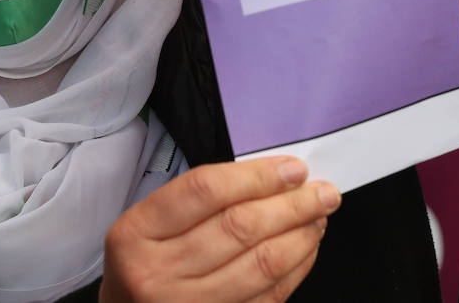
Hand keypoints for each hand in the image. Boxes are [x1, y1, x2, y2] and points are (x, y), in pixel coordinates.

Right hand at [100, 156, 339, 302]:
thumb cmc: (142, 264)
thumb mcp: (146, 225)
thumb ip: (198, 201)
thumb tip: (271, 179)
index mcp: (136, 234)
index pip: (206, 191)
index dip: (256, 176)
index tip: (292, 169)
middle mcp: (159, 273)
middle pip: (239, 227)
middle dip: (291, 205)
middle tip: (322, 191)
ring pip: (261, 264)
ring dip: (300, 236)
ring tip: (318, 216)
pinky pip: (269, 296)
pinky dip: (296, 268)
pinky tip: (306, 248)